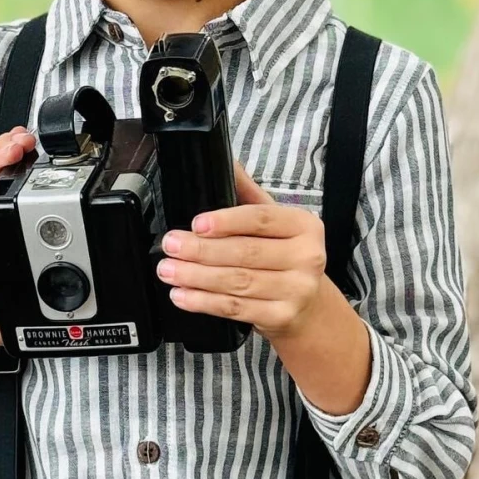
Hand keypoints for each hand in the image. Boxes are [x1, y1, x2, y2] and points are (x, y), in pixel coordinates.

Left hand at [156, 160, 326, 340]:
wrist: (310, 308)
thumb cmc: (286, 257)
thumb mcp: (275, 223)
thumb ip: (247, 194)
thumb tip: (224, 160)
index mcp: (304, 226)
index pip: (260, 219)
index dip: (226, 221)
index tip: (196, 223)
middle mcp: (307, 257)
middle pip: (245, 252)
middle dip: (201, 250)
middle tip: (171, 245)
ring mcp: (296, 290)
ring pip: (237, 282)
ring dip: (196, 277)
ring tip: (169, 270)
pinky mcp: (281, 317)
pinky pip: (236, 309)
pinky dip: (204, 302)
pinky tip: (183, 295)